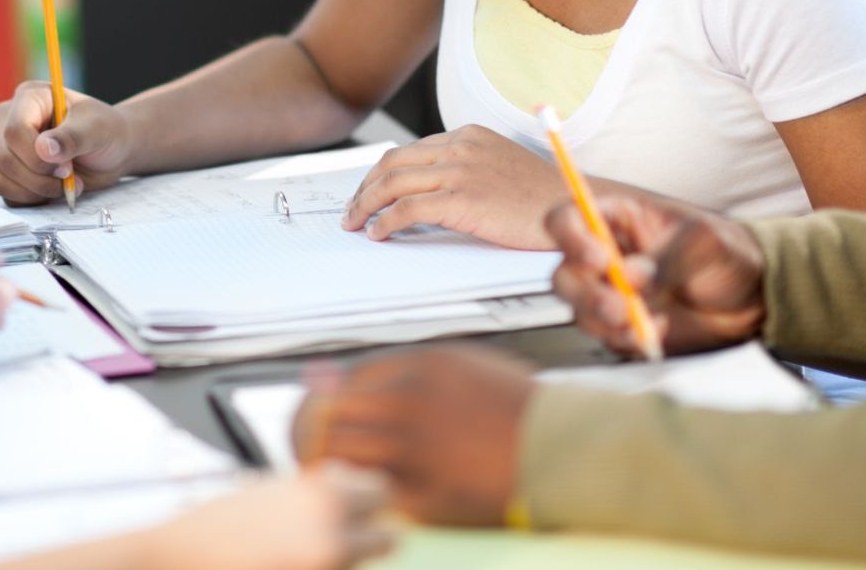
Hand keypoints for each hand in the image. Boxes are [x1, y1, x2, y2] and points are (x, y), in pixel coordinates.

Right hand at [0, 80, 140, 205]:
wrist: (109, 152)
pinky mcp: (4, 171)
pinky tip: (50, 191)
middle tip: (70, 177)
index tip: (67, 167)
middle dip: (39, 178)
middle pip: (5, 158)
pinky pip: (3, 193)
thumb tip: (44, 149)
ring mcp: (3, 146)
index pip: (14, 130)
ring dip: (33, 191)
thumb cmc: (105, 132)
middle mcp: (8, 119)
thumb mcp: (97, 129)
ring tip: (62, 186)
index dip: (37, 157)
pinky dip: (28, 199)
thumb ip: (72, 137)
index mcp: (29, 98)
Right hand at [134, 467, 392, 569]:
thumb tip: (352, 492)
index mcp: (321, 494)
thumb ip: (315, 492)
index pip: (381, 491)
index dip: (367, 499)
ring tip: (300, 551)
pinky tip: (290, 561)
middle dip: (370, 536)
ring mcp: (325, 566)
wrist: (177, 560)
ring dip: (345, 558)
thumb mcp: (272, 492)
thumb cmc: (216, 526)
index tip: (357, 505)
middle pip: (388, 537)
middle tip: (341, 537)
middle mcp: (331, 532)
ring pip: (361, 563)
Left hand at [294, 348, 532, 526]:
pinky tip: (355, 499)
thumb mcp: (463, 365)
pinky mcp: (425, 492)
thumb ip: (409, 369)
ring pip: (340, 452)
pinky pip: (370, 492)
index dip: (326, 403)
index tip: (319, 417)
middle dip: (311, 432)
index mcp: (419, 368)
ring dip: (324, 464)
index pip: (345, 381)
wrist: (562, 448)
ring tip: (320, 476)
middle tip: (303, 449)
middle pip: (331, 414)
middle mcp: (410, 403)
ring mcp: (416, 449)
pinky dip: (356, 494)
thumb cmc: (517, 408)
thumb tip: (350, 377)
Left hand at [340, 125, 560, 247]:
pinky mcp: (463, 199)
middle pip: (392, 163)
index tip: (366, 193)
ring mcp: (461, 171)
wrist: (575, 208)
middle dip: (364, 188)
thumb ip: (467, 170)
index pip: (408, 151)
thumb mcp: (500, 169)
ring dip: (365, 206)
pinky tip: (378, 233)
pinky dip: (385, 222)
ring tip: (355, 224)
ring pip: (392, 184)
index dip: (380, 174)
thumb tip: (429, 194)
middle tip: (350, 211)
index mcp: (467, 136)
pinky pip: (408, 209)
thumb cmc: (543, 198)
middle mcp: (460, 147)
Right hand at [543, 194, 765, 355]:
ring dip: (603, 321)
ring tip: (641, 323)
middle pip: (564, 273)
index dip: (571, 238)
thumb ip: (667, 257)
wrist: (756, 299)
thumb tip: (630, 277)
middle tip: (619, 305)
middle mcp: (604, 257)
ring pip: (579, 309)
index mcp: (617, 220)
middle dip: (586, 292)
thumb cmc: (728, 254)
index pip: (567, 219)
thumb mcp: (705, 242)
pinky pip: (606, 339)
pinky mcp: (623, 329)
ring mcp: (611, 295)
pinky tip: (657, 332)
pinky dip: (626, 340)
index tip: (599, 259)